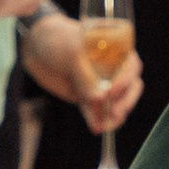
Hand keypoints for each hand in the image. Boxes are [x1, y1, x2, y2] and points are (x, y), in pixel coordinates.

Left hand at [21, 7, 143, 131]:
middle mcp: (114, 67)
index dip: (126, 79)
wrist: (36, 49)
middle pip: (130, 87)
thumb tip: (100, 99)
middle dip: (126, 101)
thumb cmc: (58, 40)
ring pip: (116, 102)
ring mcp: (102, 84)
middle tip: (116, 112)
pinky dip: (98, 120)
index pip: (131, 66)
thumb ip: (86, 76)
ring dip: (113, 115)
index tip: (112, 91)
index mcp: (117, 49)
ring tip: (106, 125)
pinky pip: (97, 112)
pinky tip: (96, 128)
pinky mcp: (88, 97)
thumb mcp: (73, 53)